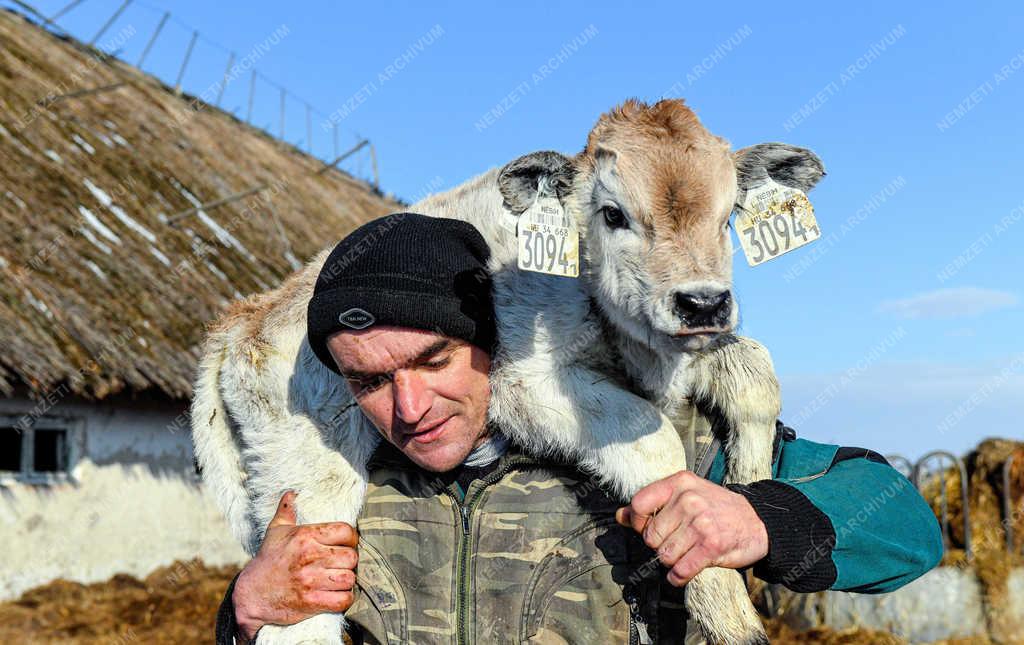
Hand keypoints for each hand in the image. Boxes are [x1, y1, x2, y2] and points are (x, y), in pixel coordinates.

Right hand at [232, 491, 358, 640]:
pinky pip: (343, 600)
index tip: (346, 545)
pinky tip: (337, 594)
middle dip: (349, 562)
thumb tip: (291, 493)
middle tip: (341, 564)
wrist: (251, 594)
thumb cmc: (267, 561)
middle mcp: (310, 556)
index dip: (351, 539)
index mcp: (305, 536)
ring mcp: (311, 580)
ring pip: (349, 578)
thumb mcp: (275, 532)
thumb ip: (286, 512)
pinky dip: (344, 599)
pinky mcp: (311, 601)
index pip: (346, 531)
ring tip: (339, 579)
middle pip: (352, 557)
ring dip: (347, 581)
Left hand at [615, 470, 767, 586]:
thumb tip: (620, 515)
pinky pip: (680, 570)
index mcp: (679, 483)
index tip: (647, 528)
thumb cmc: (717, 508)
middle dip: (659, 545)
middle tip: (676, 542)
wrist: (757, 521)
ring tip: (686, 553)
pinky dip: (679, 577)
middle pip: (651, 536)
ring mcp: (701, 523)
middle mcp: (689, 500)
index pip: (639, 503)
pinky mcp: (712, 546)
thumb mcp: (685, 495)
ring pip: (664, 555)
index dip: (638, 522)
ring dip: (672, 561)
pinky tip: (685, 571)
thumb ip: (652, 503)